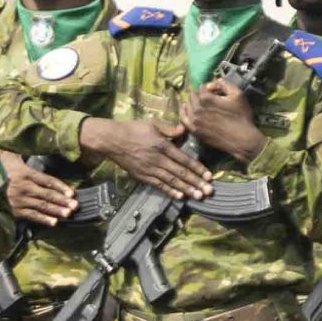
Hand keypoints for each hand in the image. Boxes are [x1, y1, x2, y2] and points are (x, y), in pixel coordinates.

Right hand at [1, 157, 78, 225]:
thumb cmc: (0, 166)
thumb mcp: (13, 156)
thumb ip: (26, 152)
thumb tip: (42, 143)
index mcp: (25, 173)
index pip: (47, 180)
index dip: (61, 187)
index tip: (72, 193)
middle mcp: (23, 187)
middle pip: (47, 195)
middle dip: (63, 201)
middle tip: (75, 206)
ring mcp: (18, 200)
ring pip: (42, 206)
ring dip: (56, 210)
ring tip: (69, 214)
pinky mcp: (14, 210)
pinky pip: (32, 215)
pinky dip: (43, 219)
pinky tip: (54, 222)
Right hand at [79, 117, 211, 200]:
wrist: (111, 140)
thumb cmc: (133, 129)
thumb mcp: (152, 124)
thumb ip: (169, 128)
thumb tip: (184, 130)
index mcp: (162, 145)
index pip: (184, 159)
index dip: (197, 168)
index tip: (209, 176)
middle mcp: (157, 159)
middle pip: (180, 173)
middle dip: (196, 182)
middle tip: (209, 191)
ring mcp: (149, 169)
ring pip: (171, 181)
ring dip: (186, 189)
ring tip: (198, 196)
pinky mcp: (142, 176)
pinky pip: (158, 185)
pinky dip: (169, 191)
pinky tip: (180, 196)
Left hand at [179, 79, 264, 160]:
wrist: (241, 138)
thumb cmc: (241, 116)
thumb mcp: (237, 95)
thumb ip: (225, 84)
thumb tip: (216, 81)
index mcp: (206, 99)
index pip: (202, 87)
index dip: (209, 87)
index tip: (215, 90)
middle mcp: (197, 109)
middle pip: (192, 96)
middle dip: (199, 94)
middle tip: (207, 97)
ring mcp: (194, 121)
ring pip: (186, 106)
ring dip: (191, 102)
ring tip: (197, 103)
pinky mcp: (194, 130)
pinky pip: (184, 119)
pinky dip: (184, 113)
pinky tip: (187, 111)